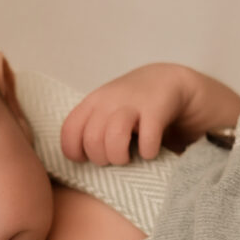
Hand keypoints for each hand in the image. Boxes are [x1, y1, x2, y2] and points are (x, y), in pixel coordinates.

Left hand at [61, 63, 189, 165]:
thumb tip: (76, 159)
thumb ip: (90, 126)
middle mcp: (109, 100)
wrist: (170, 80)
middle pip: (92, 140)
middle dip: (102, 158)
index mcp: (92, 102)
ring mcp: (133, 103)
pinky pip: (147, 140)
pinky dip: (148, 152)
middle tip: (115, 157)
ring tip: (130, 157)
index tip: (89, 158)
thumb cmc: (133, 105)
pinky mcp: (157, 110)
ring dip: (120, 156)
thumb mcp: (106, 109)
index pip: (70, 131)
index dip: (75, 152)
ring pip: (114, 138)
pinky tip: (150, 151)